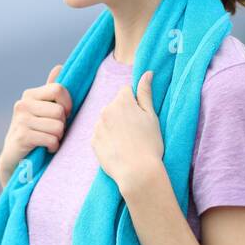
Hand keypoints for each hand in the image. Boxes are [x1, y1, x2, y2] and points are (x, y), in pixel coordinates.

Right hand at [0, 64, 73, 186]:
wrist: (14, 159)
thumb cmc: (34, 132)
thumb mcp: (42, 110)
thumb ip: (51, 91)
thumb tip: (60, 66)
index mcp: (30, 95)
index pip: (58, 89)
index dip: (67, 104)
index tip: (64, 115)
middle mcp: (22, 104)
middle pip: (60, 111)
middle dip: (62, 124)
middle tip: (53, 131)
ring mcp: (20, 120)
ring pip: (57, 126)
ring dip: (58, 137)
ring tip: (48, 140)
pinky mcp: (21, 136)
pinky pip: (50, 139)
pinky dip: (52, 146)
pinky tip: (45, 148)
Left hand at [91, 70, 163, 191]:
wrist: (137, 172)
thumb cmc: (149, 144)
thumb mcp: (151, 116)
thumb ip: (146, 93)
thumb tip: (147, 73)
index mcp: (121, 101)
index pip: (126, 92)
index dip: (135, 103)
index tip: (141, 117)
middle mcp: (105, 110)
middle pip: (115, 106)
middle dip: (123, 114)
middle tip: (135, 132)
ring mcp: (97, 126)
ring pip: (107, 120)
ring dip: (114, 126)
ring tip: (127, 142)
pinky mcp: (92, 141)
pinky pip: (100, 135)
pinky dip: (108, 139)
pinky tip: (118, 149)